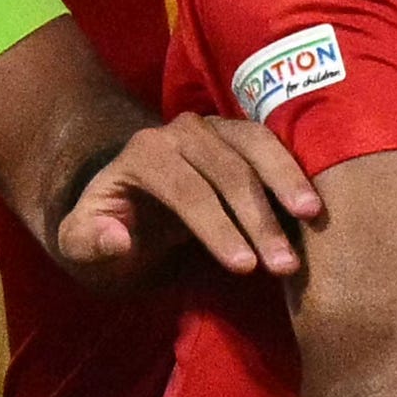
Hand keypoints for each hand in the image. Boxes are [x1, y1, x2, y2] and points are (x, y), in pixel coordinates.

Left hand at [54, 112, 321, 281]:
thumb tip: (118, 237)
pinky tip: (317, 201)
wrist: (128, 202)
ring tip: (313, 221)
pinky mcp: (240, 135)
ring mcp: (214, 128)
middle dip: (257, 217)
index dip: (216, 227)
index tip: (245, 267)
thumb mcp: (79, 245)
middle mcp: (179, 132)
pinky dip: (296, 167)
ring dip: (285, 183)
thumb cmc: (106, 229)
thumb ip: (88, 242)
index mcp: (141, 154)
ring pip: (255, 146)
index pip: (184, 189)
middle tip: (285, 265)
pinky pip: (273, 143)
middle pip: (225, 169)